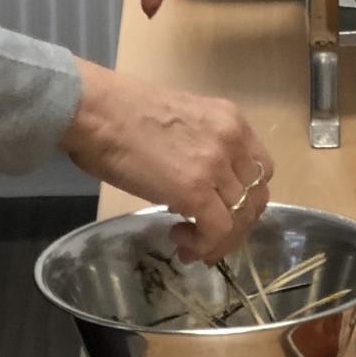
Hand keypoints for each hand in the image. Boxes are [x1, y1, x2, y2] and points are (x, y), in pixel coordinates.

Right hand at [59, 66, 271, 261]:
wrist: (96, 110)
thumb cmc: (121, 112)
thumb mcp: (181, 122)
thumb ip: (200, 149)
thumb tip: (194, 187)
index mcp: (230, 119)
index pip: (259, 169)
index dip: (244, 197)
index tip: (220, 212)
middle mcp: (233, 139)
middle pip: (256, 195)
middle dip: (236, 223)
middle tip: (207, 236)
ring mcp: (216, 165)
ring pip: (241, 216)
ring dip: (218, 239)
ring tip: (187, 242)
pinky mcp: (194, 190)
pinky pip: (218, 230)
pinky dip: (205, 246)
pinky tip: (181, 243)